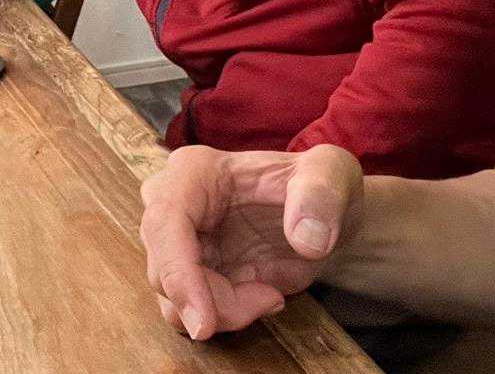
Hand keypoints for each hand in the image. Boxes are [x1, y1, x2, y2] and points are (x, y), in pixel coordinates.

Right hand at [138, 143, 362, 339]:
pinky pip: (190, 310)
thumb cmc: (320, 183)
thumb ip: (321, 196)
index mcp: (195, 171)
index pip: (165, 221)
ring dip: (222, 313)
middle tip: (270, 300)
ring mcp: (178, 243)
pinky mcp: (190, 273)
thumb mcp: (331, 172)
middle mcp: (174, 205)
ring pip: (171, 297)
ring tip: (272, 294)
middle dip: (212, 302)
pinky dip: (226, 316)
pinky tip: (265, 295)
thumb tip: (307, 240)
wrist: (324, 214)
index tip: (204, 322)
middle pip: (163, 268)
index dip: (177, 272)